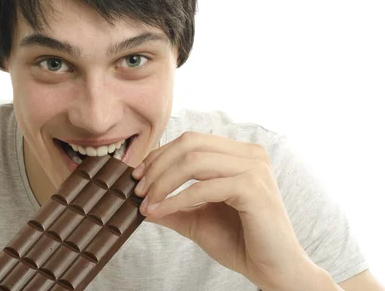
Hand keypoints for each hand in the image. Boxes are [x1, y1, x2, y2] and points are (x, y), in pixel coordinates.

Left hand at [132, 131, 317, 290]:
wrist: (274, 270)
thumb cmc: (240, 242)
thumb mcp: (197, 219)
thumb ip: (171, 204)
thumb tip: (138, 197)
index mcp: (240, 154)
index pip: (191, 141)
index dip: (159, 155)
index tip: (137, 176)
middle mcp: (250, 154)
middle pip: (189, 144)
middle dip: (157, 166)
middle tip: (138, 188)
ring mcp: (254, 168)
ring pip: (193, 161)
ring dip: (163, 182)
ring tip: (147, 202)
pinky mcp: (253, 188)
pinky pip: (203, 188)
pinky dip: (176, 199)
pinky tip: (160, 211)